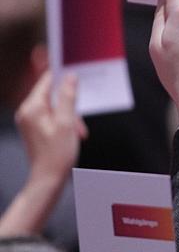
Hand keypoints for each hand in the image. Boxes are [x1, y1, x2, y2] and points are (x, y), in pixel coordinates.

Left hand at [14, 71, 86, 185]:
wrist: (48, 179)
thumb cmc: (56, 155)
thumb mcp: (67, 122)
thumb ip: (68, 97)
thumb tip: (70, 78)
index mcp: (32, 108)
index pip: (47, 81)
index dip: (62, 75)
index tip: (76, 72)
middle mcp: (27, 112)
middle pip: (52, 94)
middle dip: (70, 104)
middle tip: (79, 120)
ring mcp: (30, 121)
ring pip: (54, 106)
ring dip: (70, 115)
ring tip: (77, 131)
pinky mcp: (35, 128)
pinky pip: (52, 116)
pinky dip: (64, 121)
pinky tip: (72, 133)